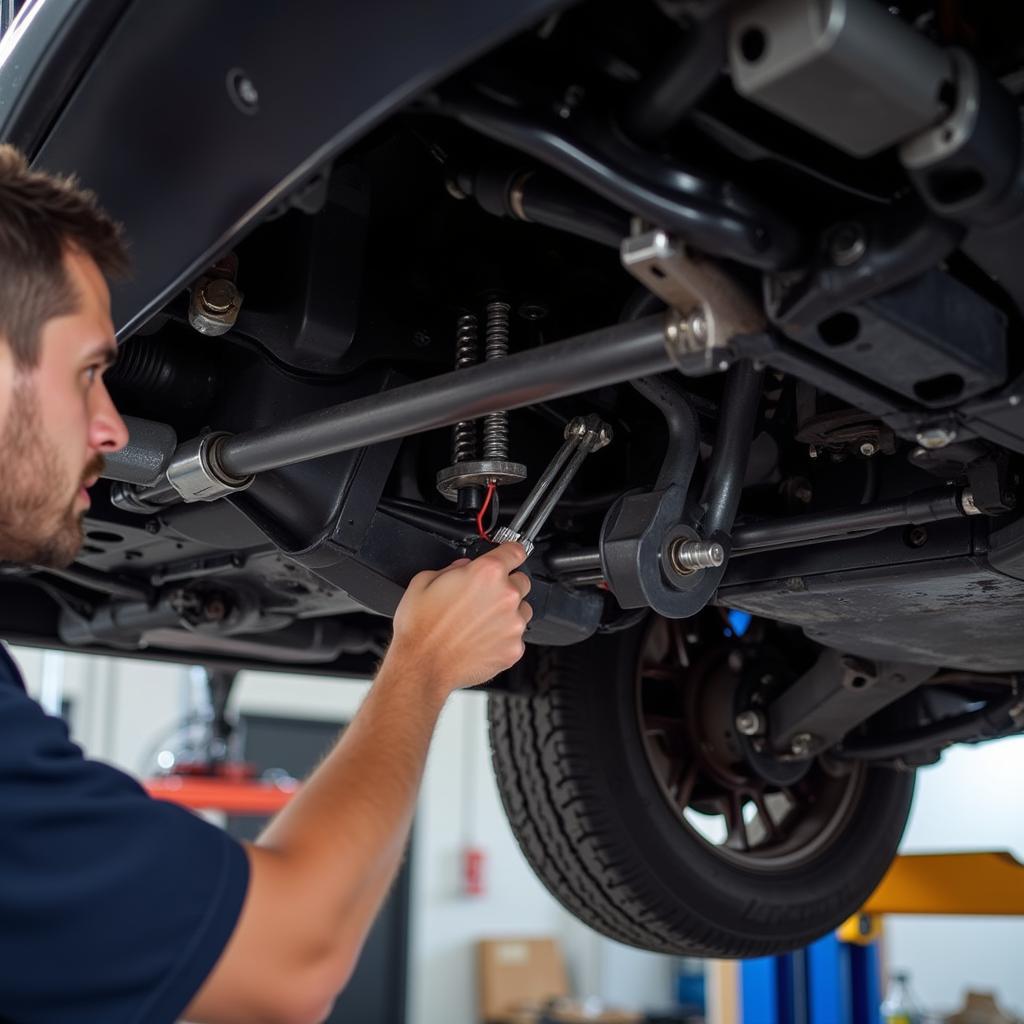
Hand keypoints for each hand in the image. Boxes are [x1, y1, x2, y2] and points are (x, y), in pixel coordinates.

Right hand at [388, 543, 531, 694]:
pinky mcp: (514, 649)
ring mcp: (513, 624)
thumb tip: (464, 567)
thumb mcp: (425, 581)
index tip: (511, 556)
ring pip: (523, 610)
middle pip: (522, 581)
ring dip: (508, 613)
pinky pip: (517, 638)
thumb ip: (453, 568)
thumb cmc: (420, 628)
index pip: (516, 551)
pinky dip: (504, 638)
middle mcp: (505, 596)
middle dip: (506, 586)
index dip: (511, 552)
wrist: (421, 665)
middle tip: (484, 598)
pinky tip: (482, 640)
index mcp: (486, 573)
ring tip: (481, 622)